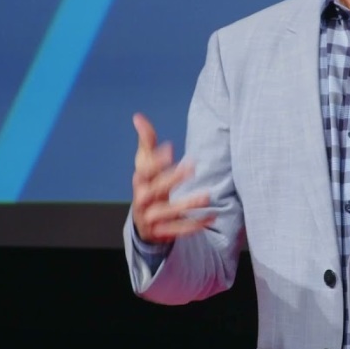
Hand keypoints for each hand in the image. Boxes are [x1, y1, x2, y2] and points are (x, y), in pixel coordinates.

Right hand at [131, 112, 213, 243]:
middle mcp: (142, 199)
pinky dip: (194, 224)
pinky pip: (178, 229)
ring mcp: (151, 217)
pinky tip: (211, 216)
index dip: (155, 160)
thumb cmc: (148, 185)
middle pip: (155, 189)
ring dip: (186, 204)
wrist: (143, 222)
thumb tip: (138, 116)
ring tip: (207, 196)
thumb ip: (146, 141)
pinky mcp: (162, 231)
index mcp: (140, 181)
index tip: (170, 148)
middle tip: (191, 167)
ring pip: (167, 212)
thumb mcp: (144, 164)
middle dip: (172, 178)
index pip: (145, 170)